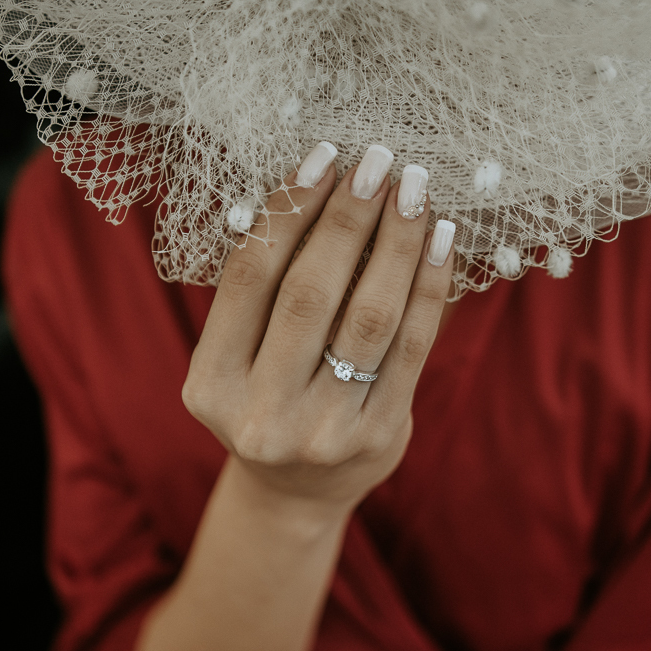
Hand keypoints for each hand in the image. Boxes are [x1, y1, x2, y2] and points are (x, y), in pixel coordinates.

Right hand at [182, 142, 455, 511]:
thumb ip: (262, 292)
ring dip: (397, 242)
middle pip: (311, 292)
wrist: (297, 492)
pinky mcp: (378, 435)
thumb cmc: (266, 399)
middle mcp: (261, 412)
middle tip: (378, 160)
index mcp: (210, 382)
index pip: (251, 276)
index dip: (290, 209)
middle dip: (349, 217)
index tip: (324, 158)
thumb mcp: (238, 356)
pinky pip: (412, 345)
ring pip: (369, 316)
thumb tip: (314, 186)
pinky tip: (441, 240)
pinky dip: (430, 285)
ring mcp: (323, 430)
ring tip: (415, 189)